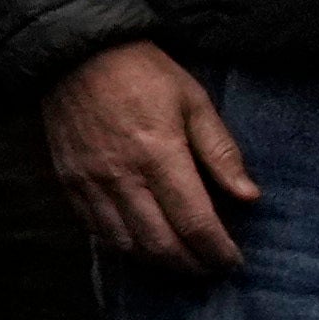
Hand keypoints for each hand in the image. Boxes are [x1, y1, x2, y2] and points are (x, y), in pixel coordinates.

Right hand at [44, 41, 260, 275]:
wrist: (77, 53)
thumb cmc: (143, 72)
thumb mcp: (194, 101)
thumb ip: (221, 151)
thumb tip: (249, 197)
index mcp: (160, 153)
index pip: (194, 222)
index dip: (218, 250)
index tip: (233, 260)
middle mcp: (123, 176)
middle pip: (161, 245)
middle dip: (192, 265)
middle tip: (210, 266)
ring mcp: (91, 183)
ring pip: (127, 246)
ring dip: (159, 262)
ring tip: (180, 259)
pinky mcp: (70, 183)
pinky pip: (97, 232)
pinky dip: (124, 246)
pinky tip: (143, 242)